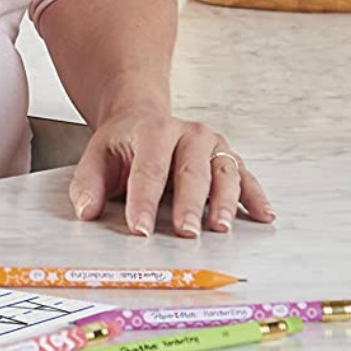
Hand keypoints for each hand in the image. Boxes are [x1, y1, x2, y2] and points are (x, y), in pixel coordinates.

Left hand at [69, 106, 273, 237]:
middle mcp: (188, 134)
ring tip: (221, 228)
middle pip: (190, 173)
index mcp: (153, 131)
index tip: (140, 229)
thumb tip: (87, 211)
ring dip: (225, 202)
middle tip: (185, 233)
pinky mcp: (228, 157)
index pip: (148, 171)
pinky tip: (264, 216)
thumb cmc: (122, 144)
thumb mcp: (96, 157)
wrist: (142, 117)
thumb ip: (88, 185)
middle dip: (189, 205)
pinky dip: (256, 197)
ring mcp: (213, 144)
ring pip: (223, 173)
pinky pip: (245, 177)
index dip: (143, 203)